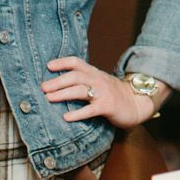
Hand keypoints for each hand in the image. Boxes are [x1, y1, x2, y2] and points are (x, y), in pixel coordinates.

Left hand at [42, 57, 160, 127]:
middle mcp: (98, 80)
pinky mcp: (107, 107)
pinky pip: (90, 109)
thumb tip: (59, 84)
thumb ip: (85, 81)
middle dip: (57, 81)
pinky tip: (66, 117)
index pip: (76, 63)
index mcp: (95, 73)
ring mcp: (103, 93)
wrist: (137, 103)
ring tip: (48, 98)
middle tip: (42, 88)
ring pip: (80, 90)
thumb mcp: (100, 82)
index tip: (48, 66)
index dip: (62, 63)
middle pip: (75, 76)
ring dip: (62, 94)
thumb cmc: (114, 94)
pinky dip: (77, 113)